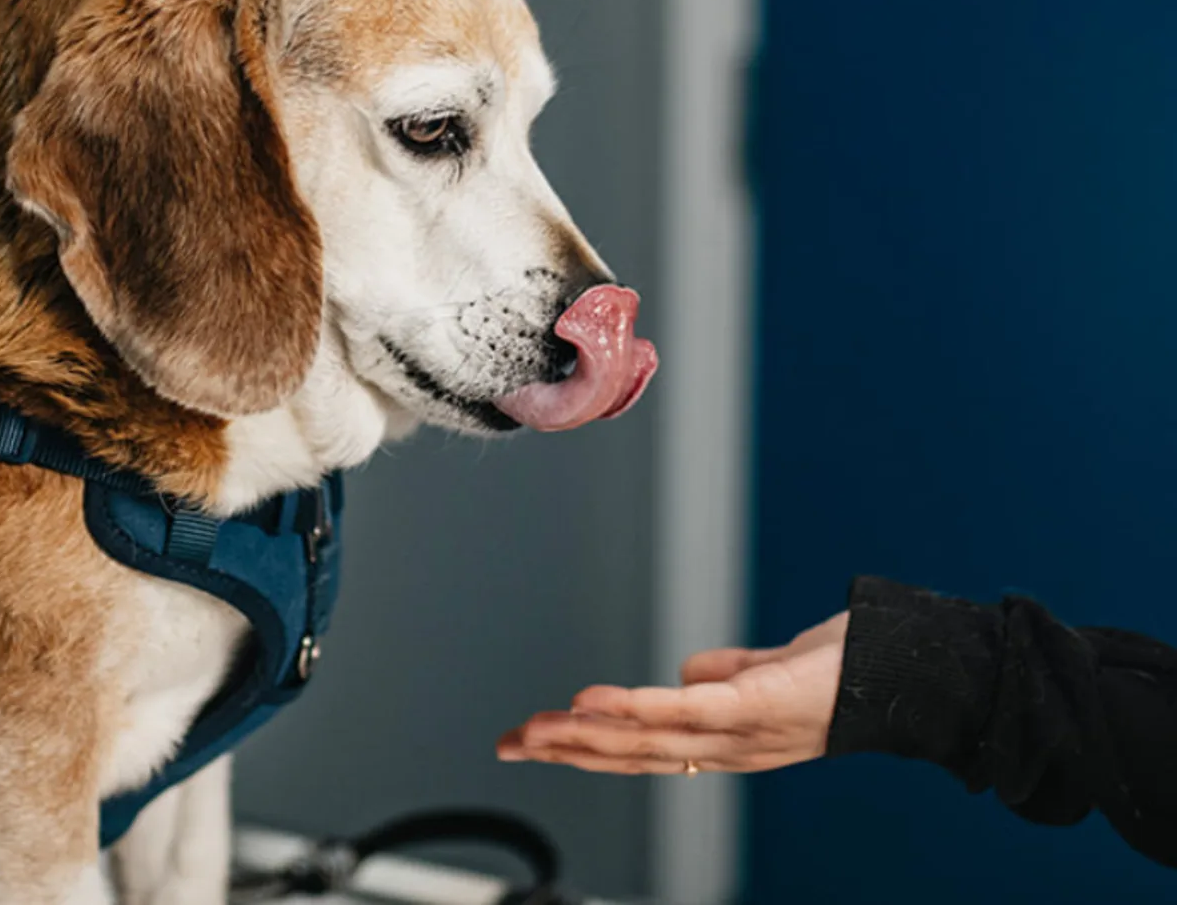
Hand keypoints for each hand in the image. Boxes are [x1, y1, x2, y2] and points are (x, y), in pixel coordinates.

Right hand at [496, 612, 847, 774]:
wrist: (913, 675)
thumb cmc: (852, 672)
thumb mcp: (774, 671)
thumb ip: (731, 672)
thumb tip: (687, 670)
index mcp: (725, 742)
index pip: (642, 749)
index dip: (585, 747)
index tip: (535, 738)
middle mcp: (728, 750)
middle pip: (632, 754)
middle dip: (565, 751)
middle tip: (511, 743)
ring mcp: (741, 735)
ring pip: (646, 740)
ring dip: (584, 735)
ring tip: (535, 728)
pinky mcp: (754, 708)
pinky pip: (682, 711)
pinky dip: (633, 708)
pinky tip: (591, 701)